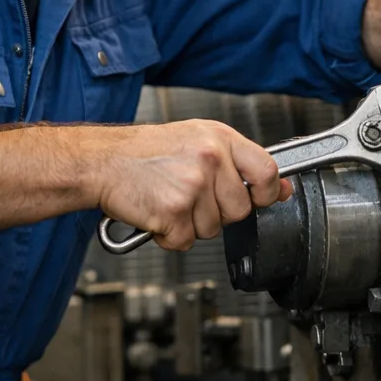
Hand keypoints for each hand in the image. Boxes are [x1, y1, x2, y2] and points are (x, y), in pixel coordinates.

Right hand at [92, 120, 293, 250]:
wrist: (102, 161)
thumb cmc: (144, 151)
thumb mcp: (197, 140)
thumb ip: (238, 162)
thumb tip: (278, 188)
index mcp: (219, 138)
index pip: (267, 171)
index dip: (266, 193)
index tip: (258, 198)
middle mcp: (210, 159)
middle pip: (239, 209)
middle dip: (217, 211)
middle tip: (189, 195)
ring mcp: (193, 186)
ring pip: (212, 229)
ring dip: (190, 224)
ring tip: (168, 199)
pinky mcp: (174, 212)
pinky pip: (185, 241)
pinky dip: (169, 236)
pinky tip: (157, 213)